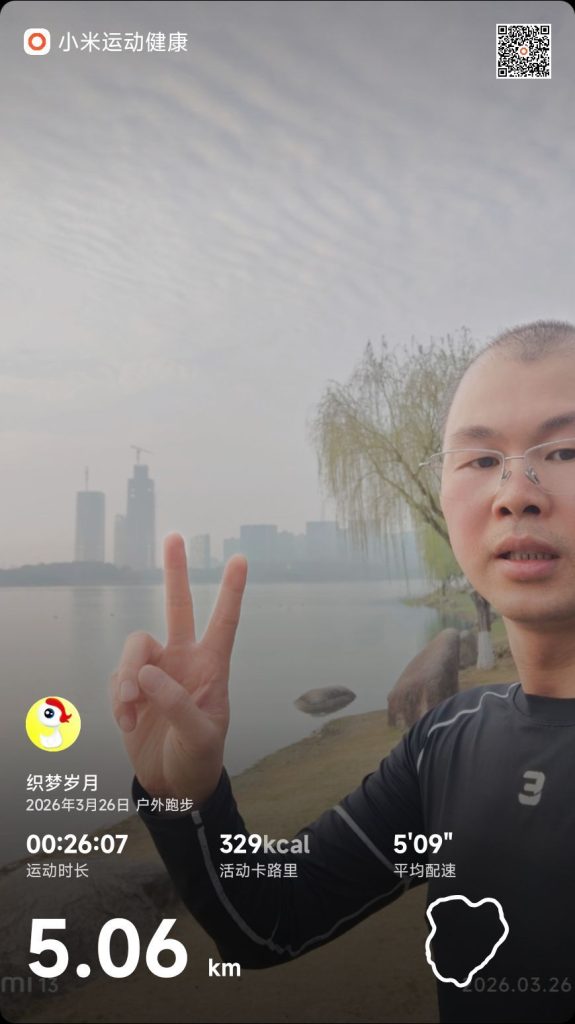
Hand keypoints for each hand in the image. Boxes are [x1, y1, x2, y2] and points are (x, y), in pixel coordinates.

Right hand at [110, 533, 246, 804]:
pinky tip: (128, 722)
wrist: (173, 786)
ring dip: (128, 676)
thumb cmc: (199, 759)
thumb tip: (147, 673)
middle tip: (176, 537)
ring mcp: (156, 672)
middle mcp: (184, 661)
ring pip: (135, 649)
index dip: (232, 591)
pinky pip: (117, 679)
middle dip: (176, 572)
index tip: (241, 558)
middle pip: (178, 608)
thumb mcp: (200, 737)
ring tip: (130, 708)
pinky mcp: (131, 688)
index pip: (224, 623)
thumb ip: (177, 704)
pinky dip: (118, 700)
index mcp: (212, 668)